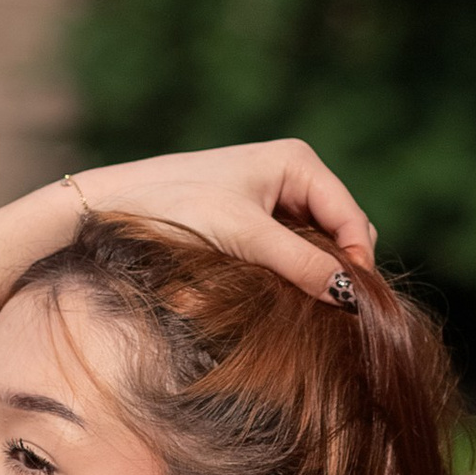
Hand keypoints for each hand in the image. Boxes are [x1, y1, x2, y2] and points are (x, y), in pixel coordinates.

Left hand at [73, 141, 376, 300]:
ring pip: (319, 244)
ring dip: (314, 273)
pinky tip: (279, 292)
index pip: (352, 218)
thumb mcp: (245, 237)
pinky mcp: (255, 220)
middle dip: (337, 268)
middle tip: (326, 311)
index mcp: (299, 162)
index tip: (353, 307)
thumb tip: (350, 297)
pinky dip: (292, 272)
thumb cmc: (179, 208)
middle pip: (342, 231)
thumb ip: (300, 264)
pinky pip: (292, 250)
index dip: (358, 262)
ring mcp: (275, 197)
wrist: (117, 205)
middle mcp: (293, 174)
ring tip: (300, 304)